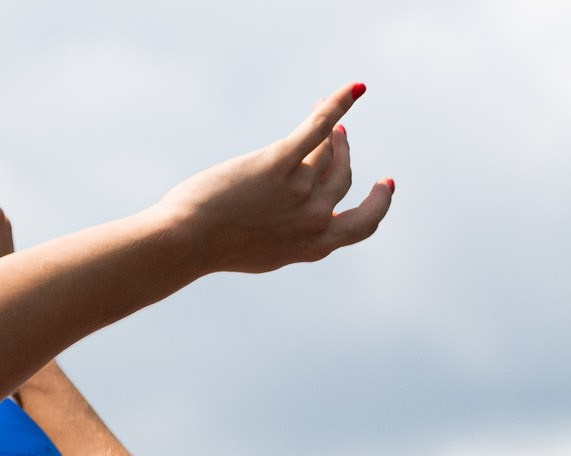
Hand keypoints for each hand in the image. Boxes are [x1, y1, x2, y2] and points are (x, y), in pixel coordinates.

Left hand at [158, 83, 391, 273]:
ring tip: (324, 115)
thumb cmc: (213, 248)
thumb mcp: (262, 252)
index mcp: (312, 247)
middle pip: (344, 178)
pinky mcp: (278, 163)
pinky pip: (317, 128)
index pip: (359, 226)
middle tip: (341, 138)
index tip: (385, 183)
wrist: (186, 241)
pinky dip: (338, 105)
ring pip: (327, 152)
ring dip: (332, 132)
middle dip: (345, 156)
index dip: (376, 204)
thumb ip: (288, 237)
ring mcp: (298, 191)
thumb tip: (306, 212)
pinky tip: (353, 89)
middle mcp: (313, 220)